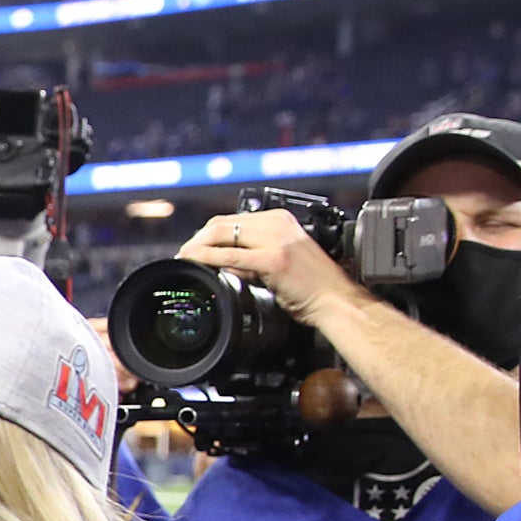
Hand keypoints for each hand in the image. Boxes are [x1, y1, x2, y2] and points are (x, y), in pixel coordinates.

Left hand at [178, 209, 368, 330]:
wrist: (337, 301)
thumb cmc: (313, 287)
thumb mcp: (280, 262)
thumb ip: (253, 257)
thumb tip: (222, 262)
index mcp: (280, 220)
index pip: (232, 219)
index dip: (206, 234)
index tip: (192, 249)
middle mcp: (278, 223)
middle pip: (222, 223)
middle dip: (196, 239)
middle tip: (183, 256)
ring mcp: (277, 239)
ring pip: (222, 233)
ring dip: (196, 247)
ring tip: (184, 261)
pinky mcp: (274, 259)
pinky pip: (230, 256)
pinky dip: (207, 258)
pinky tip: (196, 265)